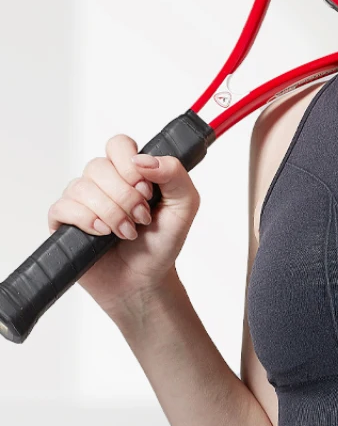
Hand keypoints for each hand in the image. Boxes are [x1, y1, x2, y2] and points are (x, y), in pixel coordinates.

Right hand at [47, 134, 200, 317]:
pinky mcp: (64, 222)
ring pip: (81, 187)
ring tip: (126, 233)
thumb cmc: (161, 243)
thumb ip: (174, 174)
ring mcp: (81, 201)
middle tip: (141, 218)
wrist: (145, 280)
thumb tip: (142, 159)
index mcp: (128, 171)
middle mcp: (102, 182)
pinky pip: (63, 207)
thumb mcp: (184, 205)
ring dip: (110, 212)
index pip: (118, 145)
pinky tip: (102, 233)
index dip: (130, 164)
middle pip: (99, 166)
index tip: (146, 190)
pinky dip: (85, 220)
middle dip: (125, 196)